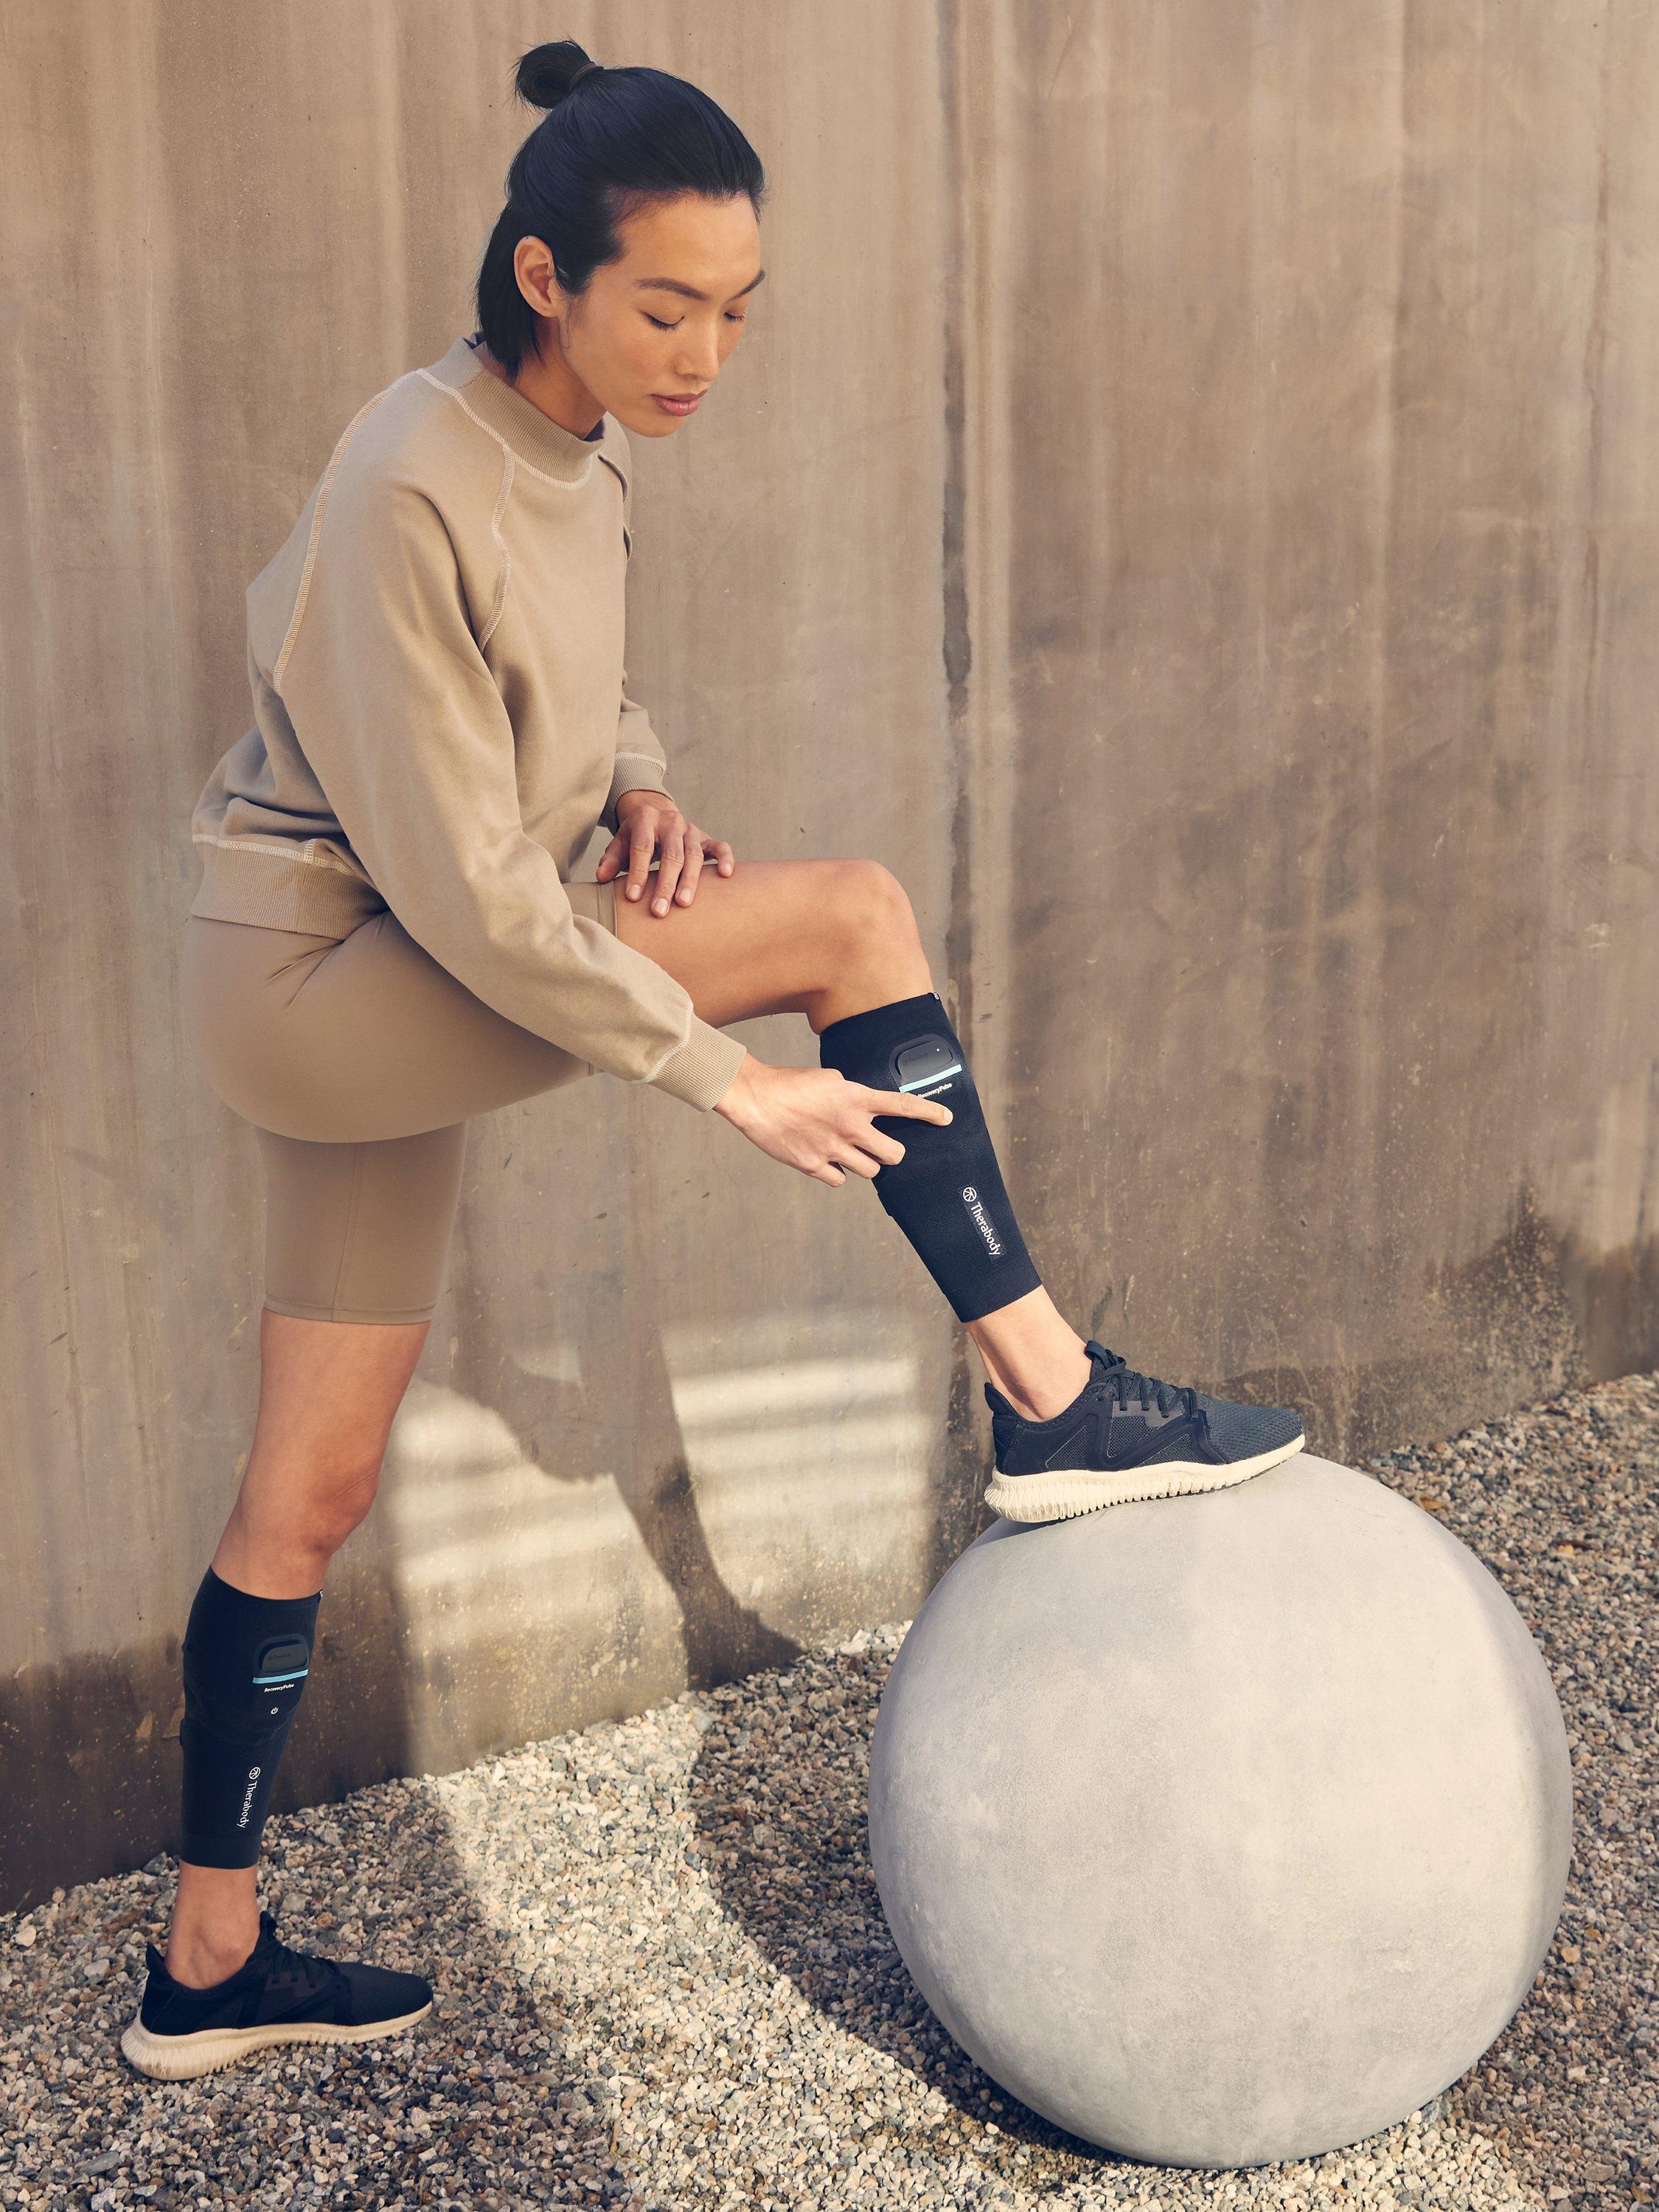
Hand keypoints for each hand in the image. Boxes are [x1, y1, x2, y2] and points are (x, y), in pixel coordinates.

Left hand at [597, 790, 734, 915]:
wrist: (657, 814)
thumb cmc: (635, 836)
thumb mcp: (620, 843)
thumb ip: (611, 859)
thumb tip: (601, 878)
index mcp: (646, 819)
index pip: (642, 847)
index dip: (637, 873)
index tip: (633, 898)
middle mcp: (671, 822)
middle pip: (670, 855)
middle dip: (665, 884)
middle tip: (659, 911)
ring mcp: (691, 829)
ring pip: (694, 855)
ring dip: (690, 881)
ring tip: (684, 904)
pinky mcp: (706, 838)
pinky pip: (720, 846)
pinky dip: (724, 859)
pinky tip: (725, 875)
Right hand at [711, 1055, 952, 1183]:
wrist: (755, 1097)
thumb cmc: (789, 1084)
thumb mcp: (829, 1079)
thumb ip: (852, 1095)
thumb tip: (864, 1110)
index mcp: (855, 1099)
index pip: (902, 1106)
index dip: (928, 1113)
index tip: (946, 1119)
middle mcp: (849, 1126)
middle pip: (893, 1154)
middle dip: (891, 1152)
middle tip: (881, 1147)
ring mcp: (832, 1148)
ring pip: (869, 1171)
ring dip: (863, 1163)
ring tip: (846, 1150)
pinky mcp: (812, 1165)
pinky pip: (839, 1180)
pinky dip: (836, 1173)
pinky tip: (826, 1159)